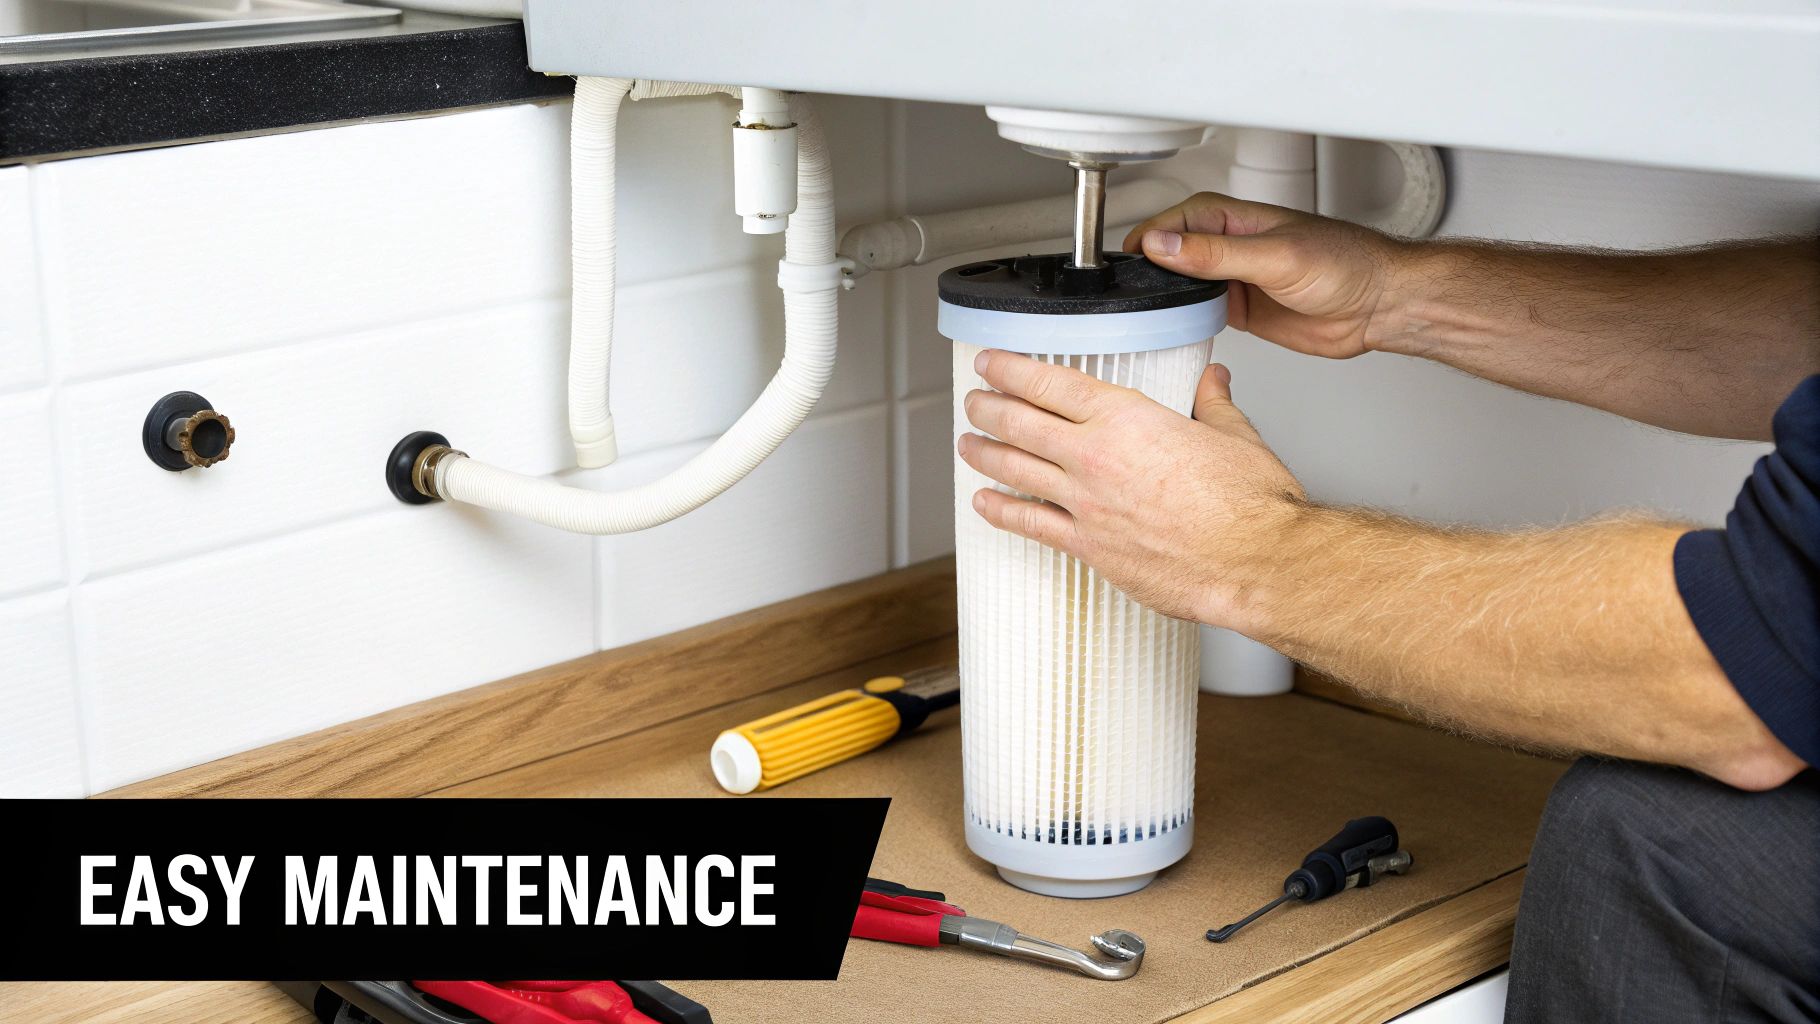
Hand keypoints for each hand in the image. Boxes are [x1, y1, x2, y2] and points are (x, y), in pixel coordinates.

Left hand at [958, 349, 1304, 626]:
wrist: (1254, 563)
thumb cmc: (1250, 507)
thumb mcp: (1235, 437)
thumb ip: (1213, 405)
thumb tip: (1213, 382)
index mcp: (1127, 420)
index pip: (1051, 384)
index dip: (1011, 370)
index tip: (992, 363)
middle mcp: (1095, 459)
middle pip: (1020, 423)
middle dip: (988, 407)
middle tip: (975, 400)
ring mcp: (1086, 504)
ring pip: (1015, 470)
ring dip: (985, 453)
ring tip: (968, 442)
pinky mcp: (1088, 547)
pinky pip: (1030, 525)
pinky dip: (1001, 512)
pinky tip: (985, 504)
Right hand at [1123, 192, 1405, 358]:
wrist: (1380, 306)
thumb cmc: (1348, 264)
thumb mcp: (1276, 257)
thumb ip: (1217, 254)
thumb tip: (1166, 245)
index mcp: (1236, 219)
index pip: (1176, 221)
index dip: (1149, 237)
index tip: (1130, 259)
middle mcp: (1231, 246)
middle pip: (1172, 252)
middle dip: (1149, 267)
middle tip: (1128, 288)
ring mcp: (1234, 279)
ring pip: (1182, 284)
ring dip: (1164, 294)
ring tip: (1143, 309)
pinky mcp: (1241, 309)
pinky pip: (1199, 312)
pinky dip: (1184, 320)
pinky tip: (1174, 328)